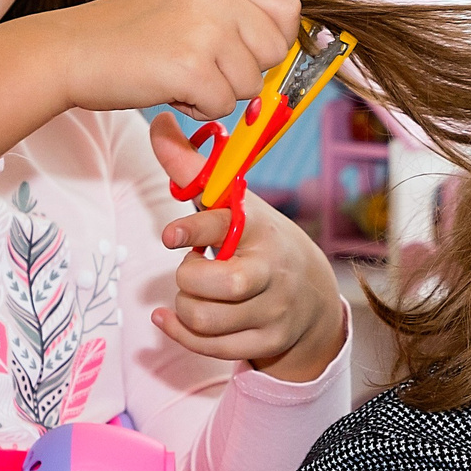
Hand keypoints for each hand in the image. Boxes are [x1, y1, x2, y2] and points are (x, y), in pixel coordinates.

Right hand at [60, 0, 302, 119]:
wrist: (70, 50)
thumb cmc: (128, 33)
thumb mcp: (186, 0)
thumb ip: (233, 13)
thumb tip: (287, 46)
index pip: (286, 9)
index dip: (274, 39)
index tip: (248, 54)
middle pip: (275, 51)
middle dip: (244, 71)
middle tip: (199, 66)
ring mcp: (206, 28)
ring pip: (251, 85)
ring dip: (217, 92)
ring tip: (175, 73)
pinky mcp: (192, 66)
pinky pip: (222, 106)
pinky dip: (196, 109)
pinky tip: (165, 87)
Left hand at [149, 113, 346, 380]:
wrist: (312, 296)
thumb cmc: (259, 242)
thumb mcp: (234, 204)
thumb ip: (193, 169)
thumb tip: (158, 122)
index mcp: (260, 229)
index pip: (226, 228)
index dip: (194, 230)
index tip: (171, 234)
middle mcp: (271, 271)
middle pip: (222, 285)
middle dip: (190, 279)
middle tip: (194, 270)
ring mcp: (273, 311)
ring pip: (208, 320)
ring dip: (186, 307)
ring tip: (193, 294)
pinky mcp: (266, 343)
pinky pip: (212, 348)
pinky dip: (182, 334)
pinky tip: (169, 318)